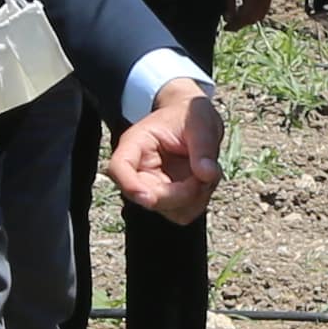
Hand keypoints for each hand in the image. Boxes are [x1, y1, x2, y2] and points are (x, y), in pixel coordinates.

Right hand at [106, 79, 224, 221]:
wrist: (194, 120)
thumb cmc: (190, 115)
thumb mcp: (200, 121)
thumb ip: (203, 147)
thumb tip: (207, 175)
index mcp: (136, 143)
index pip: (119, 167)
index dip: (129, 185)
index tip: (149, 198)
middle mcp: (140, 169)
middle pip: (147, 197)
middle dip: (181, 193)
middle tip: (208, 172)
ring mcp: (153, 186)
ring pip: (167, 210)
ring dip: (194, 198)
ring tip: (208, 171)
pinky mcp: (168, 198)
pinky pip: (182, 213)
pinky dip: (199, 202)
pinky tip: (205, 181)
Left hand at [229, 0, 277, 31]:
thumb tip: (228, 16)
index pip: (246, 17)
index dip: (235, 24)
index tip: (226, 27)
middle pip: (256, 16)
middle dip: (244, 23)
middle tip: (230, 24)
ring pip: (263, 10)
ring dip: (251, 16)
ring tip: (237, 15)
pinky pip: (266, 1)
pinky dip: (256, 7)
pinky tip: (246, 3)